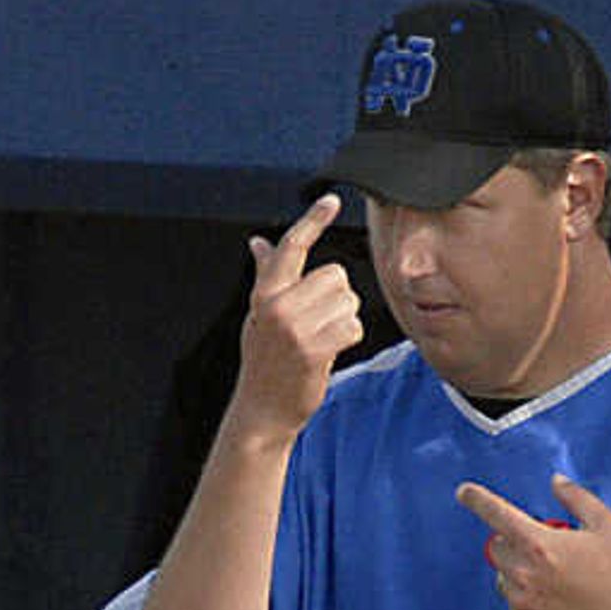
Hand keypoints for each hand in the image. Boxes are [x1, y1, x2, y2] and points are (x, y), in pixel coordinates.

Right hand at [236, 193, 364, 436]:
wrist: (262, 410)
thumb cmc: (264, 360)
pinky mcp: (314, 350)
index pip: (291, 246)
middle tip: (317, 322)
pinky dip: (348, 337)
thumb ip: (265, 275)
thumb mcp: (258, 314)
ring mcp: (295, 328)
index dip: (313, 220)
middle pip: (335, 274)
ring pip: (348, 301)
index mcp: (264, 293)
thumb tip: (258, 243)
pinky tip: (330, 350)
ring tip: (321, 339)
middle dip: (336, 297)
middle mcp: (277, 306)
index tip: (331, 199)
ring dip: (343, 319)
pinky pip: (352, 326)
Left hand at [460, 474, 610, 609]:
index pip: (497, 514)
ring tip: (560, 579)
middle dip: (516, 543)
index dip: (477, 499)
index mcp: (540, 544)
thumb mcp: (606, 525)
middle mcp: (524, 573)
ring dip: (522, 572)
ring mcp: (522, 602)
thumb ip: (577, 498)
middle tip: (549, 549)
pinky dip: (529, 598)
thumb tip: (556, 481)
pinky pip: (515, 604)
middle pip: (498, 547)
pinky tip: (561, 601)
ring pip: (505, 577)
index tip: (465, 492)